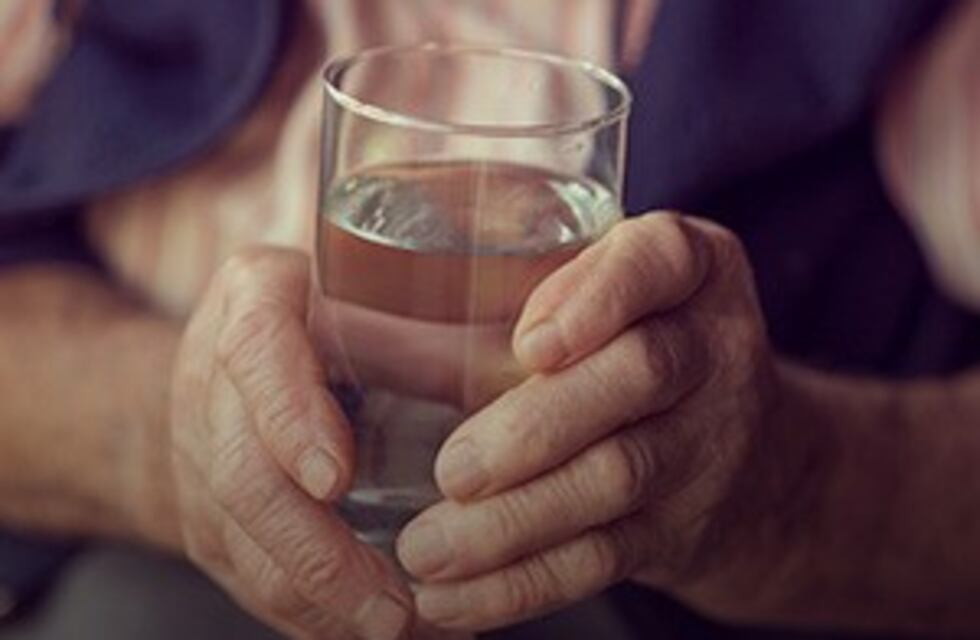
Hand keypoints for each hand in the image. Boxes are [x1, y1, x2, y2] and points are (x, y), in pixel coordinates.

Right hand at [169, 247, 412, 639]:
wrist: (220, 364)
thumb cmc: (317, 313)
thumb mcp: (369, 288)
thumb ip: (433, 326)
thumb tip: (534, 379)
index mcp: (256, 299)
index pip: (257, 354)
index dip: (290, 419)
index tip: (335, 479)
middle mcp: (215, 384)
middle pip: (245, 478)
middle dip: (320, 553)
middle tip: (396, 607)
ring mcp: (204, 462)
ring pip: (247, 548)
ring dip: (325, 606)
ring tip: (409, 633)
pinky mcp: (211, 524)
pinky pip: (253, 583)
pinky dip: (317, 621)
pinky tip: (381, 635)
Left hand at [397, 213, 806, 629]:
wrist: (749, 457)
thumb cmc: (628, 346)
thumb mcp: (599, 295)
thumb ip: (511, 294)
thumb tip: (349, 323)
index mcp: (688, 268)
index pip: (658, 260)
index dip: (599, 299)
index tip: (530, 345)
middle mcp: (712, 347)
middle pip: (638, 377)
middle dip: (539, 428)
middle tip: (453, 471)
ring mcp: (709, 441)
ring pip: (617, 478)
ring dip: (515, 522)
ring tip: (425, 549)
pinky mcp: (683, 526)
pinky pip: (606, 557)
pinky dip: (525, 582)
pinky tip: (456, 598)